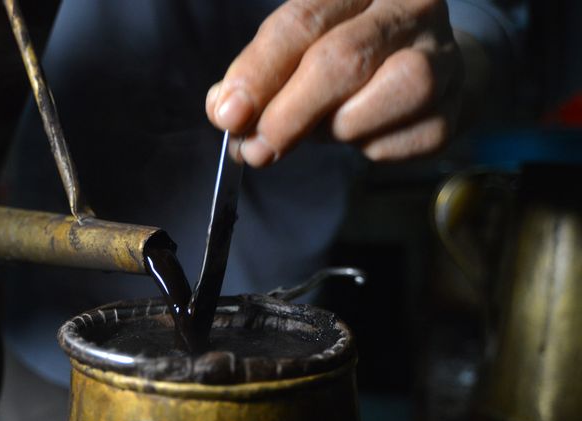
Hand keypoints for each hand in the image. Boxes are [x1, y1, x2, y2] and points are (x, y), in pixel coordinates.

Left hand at [205, 0, 463, 165]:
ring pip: (378, 101)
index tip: (228, 113)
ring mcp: (439, 56)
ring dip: (333, 130)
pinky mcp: (452, 109)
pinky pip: (397, 142)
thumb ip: (260, 74)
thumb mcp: (298, 49)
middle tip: (256, 148)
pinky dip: (365, 149)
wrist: (423, 64)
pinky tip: (358, 135)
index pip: (302, 22)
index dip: (259, 72)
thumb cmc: (349, 52)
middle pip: (342, 60)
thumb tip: (226, 110)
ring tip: (317, 131)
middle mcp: (409, 8)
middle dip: (288, 113)